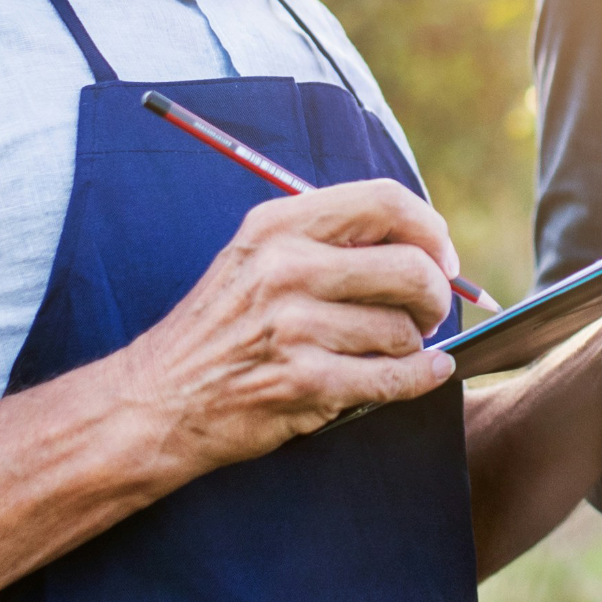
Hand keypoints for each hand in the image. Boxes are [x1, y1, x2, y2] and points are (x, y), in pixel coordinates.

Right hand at [110, 178, 462, 473]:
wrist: (159, 400)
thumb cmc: (221, 328)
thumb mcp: (256, 258)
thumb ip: (327, 240)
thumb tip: (423, 243)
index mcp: (277, 226)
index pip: (384, 201)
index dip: (429, 228)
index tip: (442, 257)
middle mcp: (285, 268)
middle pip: (409, 266)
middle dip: (435, 295)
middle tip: (429, 312)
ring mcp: (294, 328)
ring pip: (403, 330)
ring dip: (411, 346)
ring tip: (386, 350)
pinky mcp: (305, 383)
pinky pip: (395, 378)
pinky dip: (422, 378)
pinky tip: (424, 373)